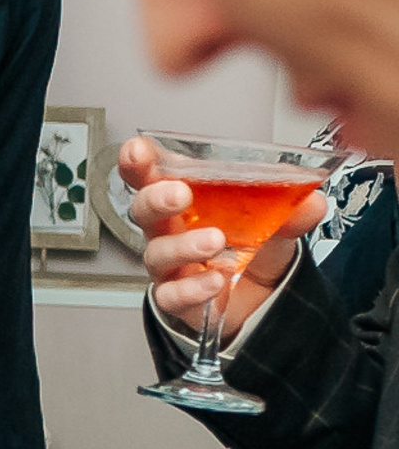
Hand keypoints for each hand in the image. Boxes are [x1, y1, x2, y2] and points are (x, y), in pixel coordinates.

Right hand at [118, 136, 325, 334]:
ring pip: (157, 253)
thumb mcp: (278, 221)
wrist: (264, 295)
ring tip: (214, 241)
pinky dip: (192, 288)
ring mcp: (170, 265)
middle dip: (155, 199)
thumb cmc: (254, 246)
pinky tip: (215, 281)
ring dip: (184, 245)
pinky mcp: (177, 297)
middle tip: (179, 194)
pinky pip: (171, 294)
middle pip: (143, 210)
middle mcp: (169, 230)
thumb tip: (311, 201)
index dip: (138, 163)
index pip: (151, 176)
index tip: (138, 151)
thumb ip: (293, 209)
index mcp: (185, 201)